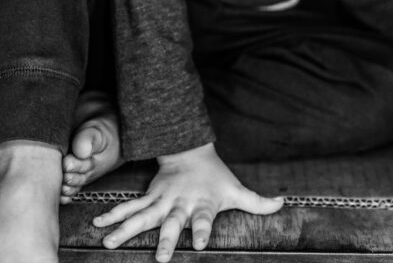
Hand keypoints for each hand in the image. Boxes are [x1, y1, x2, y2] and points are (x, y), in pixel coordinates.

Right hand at [92, 142, 282, 260]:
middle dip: (167, 239)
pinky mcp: (149, 198)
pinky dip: (113, 215)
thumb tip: (283, 203)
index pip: (205, 220)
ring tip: (109, 240)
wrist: (189, 152)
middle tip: (161, 256)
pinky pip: (129, 208)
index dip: (203, 231)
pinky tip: (97, 224)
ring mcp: (162, 201)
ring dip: (126, 229)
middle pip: (173, 223)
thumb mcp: (236, 190)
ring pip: (143, 216)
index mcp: (203, 205)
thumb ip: (257, 202)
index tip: (200, 245)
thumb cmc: (215, 178)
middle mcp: (180, 204)